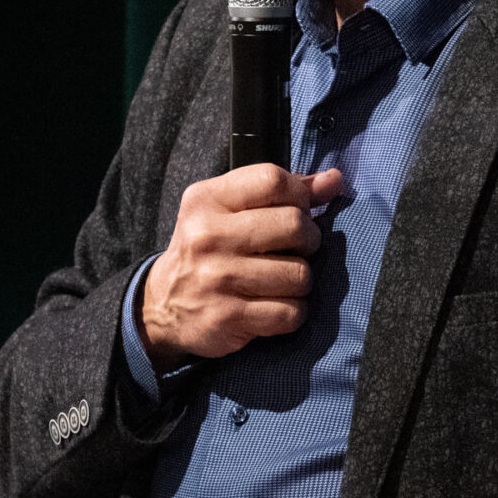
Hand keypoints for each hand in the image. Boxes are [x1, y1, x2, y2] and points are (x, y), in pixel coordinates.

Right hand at [138, 166, 342, 370]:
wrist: (163, 305)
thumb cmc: (208, 249)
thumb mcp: (229, 209)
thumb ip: (281, 192)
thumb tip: (334, 180)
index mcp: (207, 199)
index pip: (273, 180)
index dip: (299, 195)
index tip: (297, 210)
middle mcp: (208, 236)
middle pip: (294, 226)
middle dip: (308, 239)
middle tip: (296, 248)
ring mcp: (217, 278)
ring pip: (299, 273)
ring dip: (301, 280)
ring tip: (283, 280)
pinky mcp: (227, 317)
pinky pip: (290, 313)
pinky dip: (294, 311)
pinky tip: (277, 305)